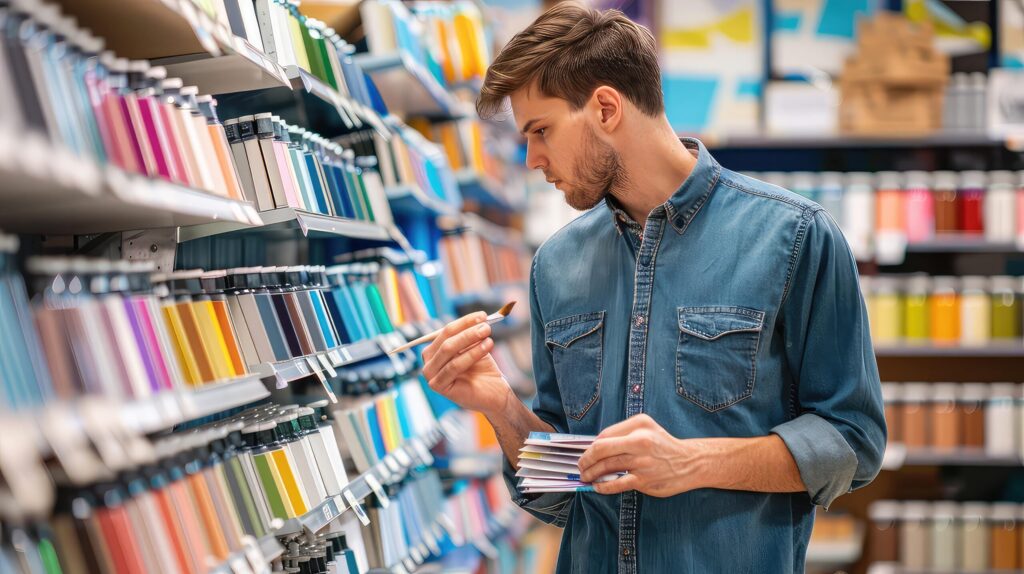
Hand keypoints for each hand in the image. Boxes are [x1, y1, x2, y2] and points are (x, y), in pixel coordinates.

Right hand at [421, 312, 510, 415]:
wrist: (493, 394)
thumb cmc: (483, 370)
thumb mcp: (476, 347)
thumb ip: (472, 333)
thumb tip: (478, 318)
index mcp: (435, 350)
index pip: (446, 331)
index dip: (465, 322)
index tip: (483, 315)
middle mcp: (428, 362)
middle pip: (445, 339)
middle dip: (467, 330)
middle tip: (486, 325)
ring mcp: (430, 375)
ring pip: (448, 350)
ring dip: (469, 339)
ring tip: (488, 335)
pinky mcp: (437, 386)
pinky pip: (453, 366)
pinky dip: (471, 354)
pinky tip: (486, 347)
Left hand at [577, 414, 706, 496]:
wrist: (690, 462)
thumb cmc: (663, 445)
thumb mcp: (646, 428)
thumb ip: (622, 433)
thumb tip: (595, 446)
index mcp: (638, 425)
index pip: (605, 435)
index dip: (590, 446)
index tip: (585, 453)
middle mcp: (640, 441)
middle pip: (601, 450)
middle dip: (586, 459)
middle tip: (581, 466)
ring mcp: (642, 461)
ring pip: (606, 466)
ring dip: (591, 473)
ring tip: (586, 477)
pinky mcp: (644, 480)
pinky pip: (616, 484)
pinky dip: (603, 486)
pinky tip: (597, 487)